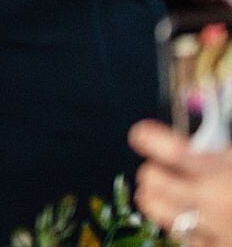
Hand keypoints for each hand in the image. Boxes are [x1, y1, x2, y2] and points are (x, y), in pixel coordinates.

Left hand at [130, 119, 231, 245]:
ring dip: (157, 198)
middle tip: (162, 168)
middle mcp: (214, 202)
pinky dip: (182, 226)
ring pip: (155, 209)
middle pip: (152, 180)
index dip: (149, 138)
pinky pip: (181, 237)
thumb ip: (218, 149)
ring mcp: (214, 230)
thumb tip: (196, 130)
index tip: (142, 135)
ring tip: (169, 193)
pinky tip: (192, 218)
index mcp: (224, 171)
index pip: (170, 150)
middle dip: (154, 171)